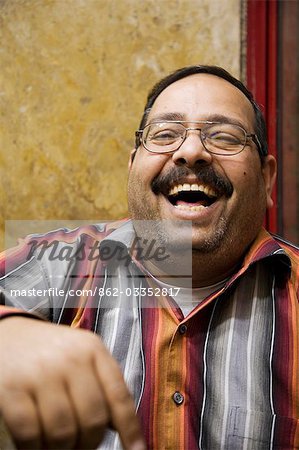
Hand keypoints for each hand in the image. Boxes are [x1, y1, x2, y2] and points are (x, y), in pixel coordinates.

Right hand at [0, 316, 145, 449]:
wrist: (9, 334)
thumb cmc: (50, 350)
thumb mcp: (81, 355)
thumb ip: (101, 382)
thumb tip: (119, 426)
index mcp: (93, 349)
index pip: (119, 394)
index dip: (130, 428)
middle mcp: (70, 359)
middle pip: (92, 419)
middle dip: (89, 444)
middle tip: (82, 448)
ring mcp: (41, 373)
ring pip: (63, 432)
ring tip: (59, 447)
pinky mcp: (12, 388)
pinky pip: (30, 434)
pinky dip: (34, 449)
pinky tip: (35, 446)